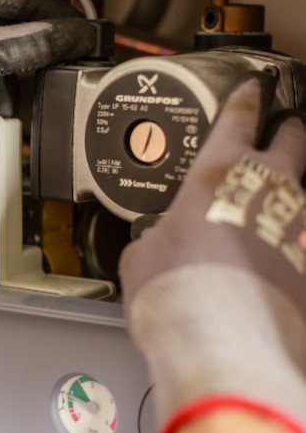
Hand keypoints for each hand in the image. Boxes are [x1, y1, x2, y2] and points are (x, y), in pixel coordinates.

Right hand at [119, 75, 305, 432]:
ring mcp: (297, 227)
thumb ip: (157, 235)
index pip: (238, 120)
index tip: (253, 90)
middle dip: (288, 131)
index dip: (246, 100)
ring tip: (269, 211)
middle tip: (286, 129)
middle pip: (292, 143)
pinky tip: (272, 264)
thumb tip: (160, 244)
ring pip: (302, 195)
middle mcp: (268, 190)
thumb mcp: (142, 255)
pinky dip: (287, 245)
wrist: (221, 342)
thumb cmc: (177, 291)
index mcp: (219, 174)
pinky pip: (300, 244)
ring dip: (288, 197)